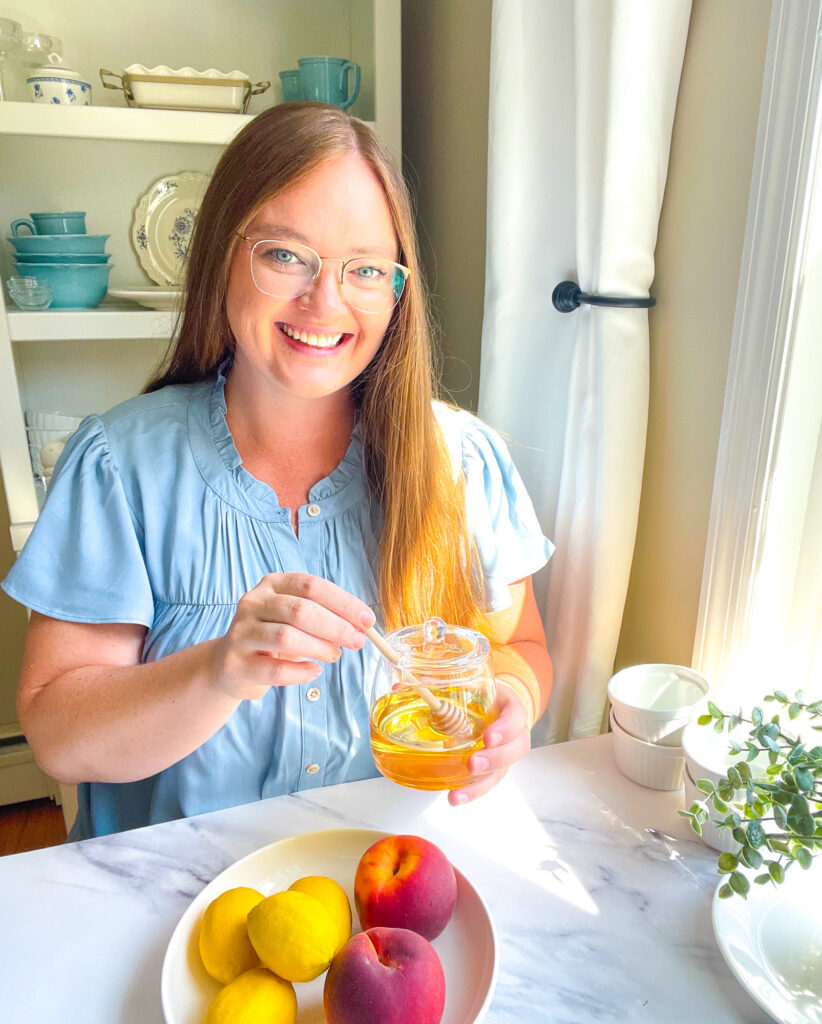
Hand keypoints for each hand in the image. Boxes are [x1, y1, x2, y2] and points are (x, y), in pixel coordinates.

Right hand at [212, 573, 374, 700]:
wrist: (230, 665)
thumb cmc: (273, 638)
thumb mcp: (296, 618)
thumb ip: (325, 616)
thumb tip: (362, 626)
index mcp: (272, 584)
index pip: (311, 586)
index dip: (343, 603)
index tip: (367, 620)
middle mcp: (253, 603)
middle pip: (300, 610)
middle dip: (336, 627)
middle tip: (356, 641)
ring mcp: (241, 633)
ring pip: (287, 638)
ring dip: (320, 648)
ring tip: (334, 655)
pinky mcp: (236, 664)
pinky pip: (276, 669)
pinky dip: (302, 672)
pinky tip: (313, 671)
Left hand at [448, 683, 530, 804]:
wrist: (498, 705)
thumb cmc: (483, 693)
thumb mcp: (470, 682)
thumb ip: (440, 682)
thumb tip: (400, 686)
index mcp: (511, 707)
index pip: (516, 717)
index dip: (505, 728)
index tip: (487, 737)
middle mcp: (514, 733)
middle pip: (516, 750)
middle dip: (495, 759)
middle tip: (473, 764)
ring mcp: (506, 753)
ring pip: (502, 772)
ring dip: (480, 785)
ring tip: (457, 795)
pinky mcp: (495, 769)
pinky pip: (487, 782)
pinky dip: (471, 792)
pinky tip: (454, 797)